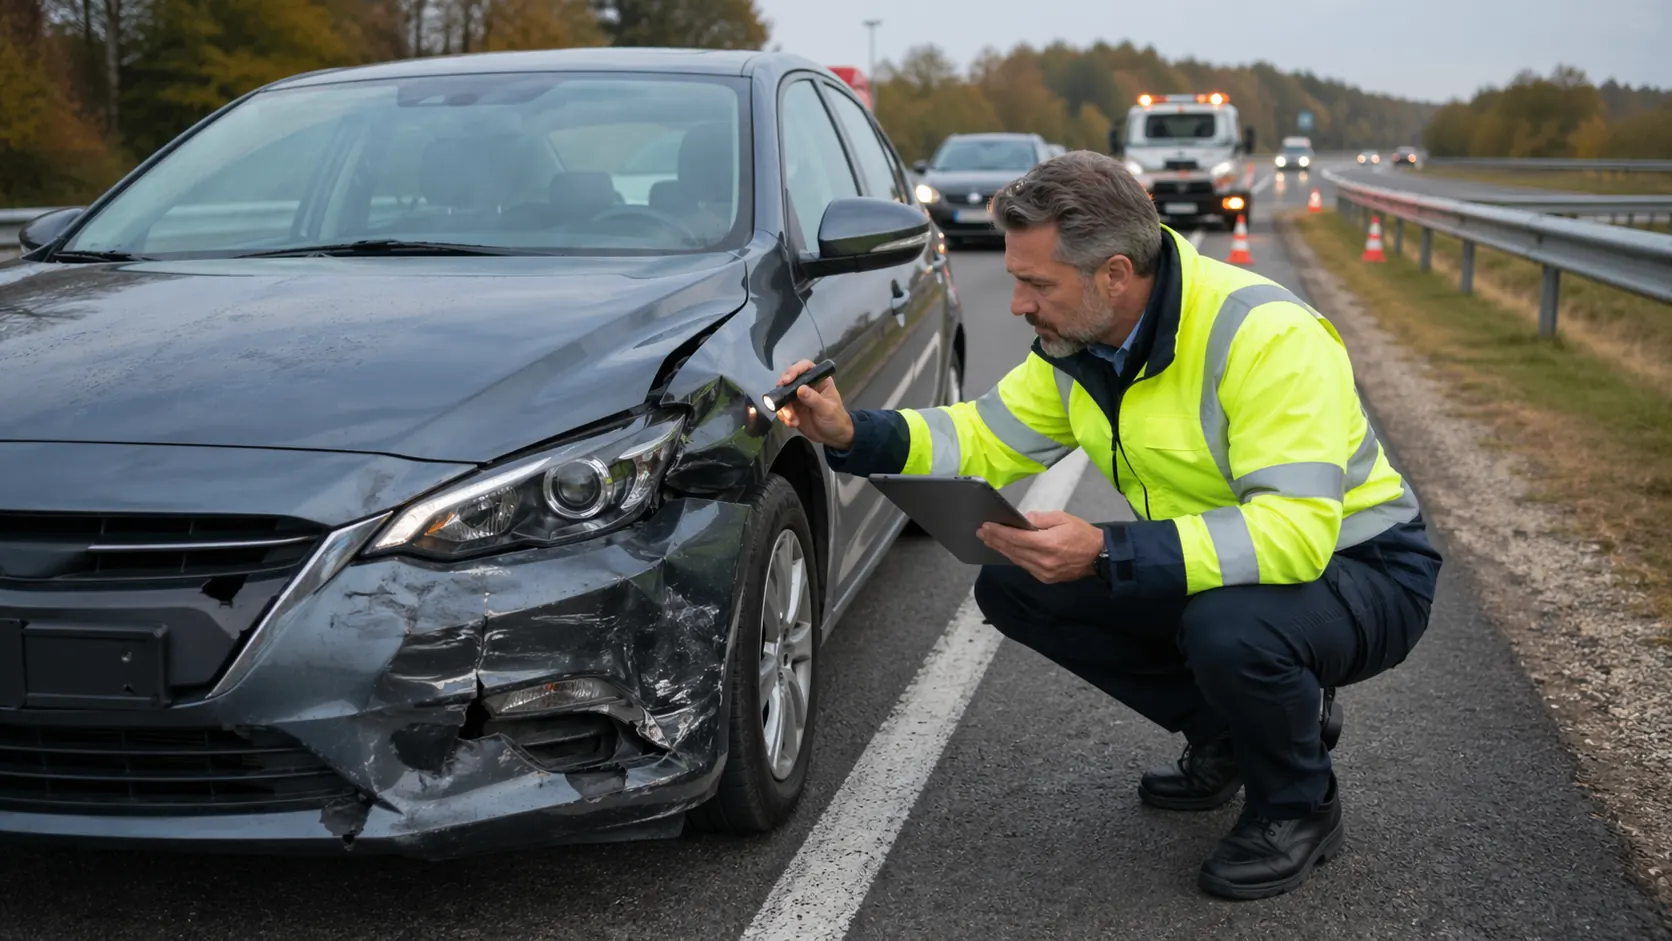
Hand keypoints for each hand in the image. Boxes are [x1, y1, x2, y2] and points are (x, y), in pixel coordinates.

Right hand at [773, 359, 854, 449]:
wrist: (834, 436)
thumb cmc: (836, 419)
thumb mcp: (827, 410)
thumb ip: (814, 399)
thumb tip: (800, 389)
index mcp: (819, 380)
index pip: (805, 367)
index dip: (794, 370)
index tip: (787, 380)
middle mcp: (807, 385)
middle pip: (789, 379)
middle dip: (783, 390)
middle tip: (781, 401)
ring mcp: (798, 397)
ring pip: (783, 395)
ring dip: (784, 408)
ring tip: (792, 420)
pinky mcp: (792, 408)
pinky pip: (782, 408)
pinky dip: (784, 416)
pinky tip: (792, 423)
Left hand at [977, 510, 1105, 583]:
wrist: (1099, 556)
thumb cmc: (1082, 534)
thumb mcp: (1062, 518)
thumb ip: (1039, 519)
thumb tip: (1021, 520)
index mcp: (1048, 544)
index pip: (1016, 538)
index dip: (999, 532)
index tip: (986, 526)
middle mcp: (1044, 561)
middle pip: (1013, 550)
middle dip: (995, 540)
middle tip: (981, 532)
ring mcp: (1044, 572)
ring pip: (1016, 560)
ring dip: (1002, 549)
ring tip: (990, 540)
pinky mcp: (1046, 578)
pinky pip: (1025, 566)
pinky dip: (1015, 557)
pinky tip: (1006, 550)